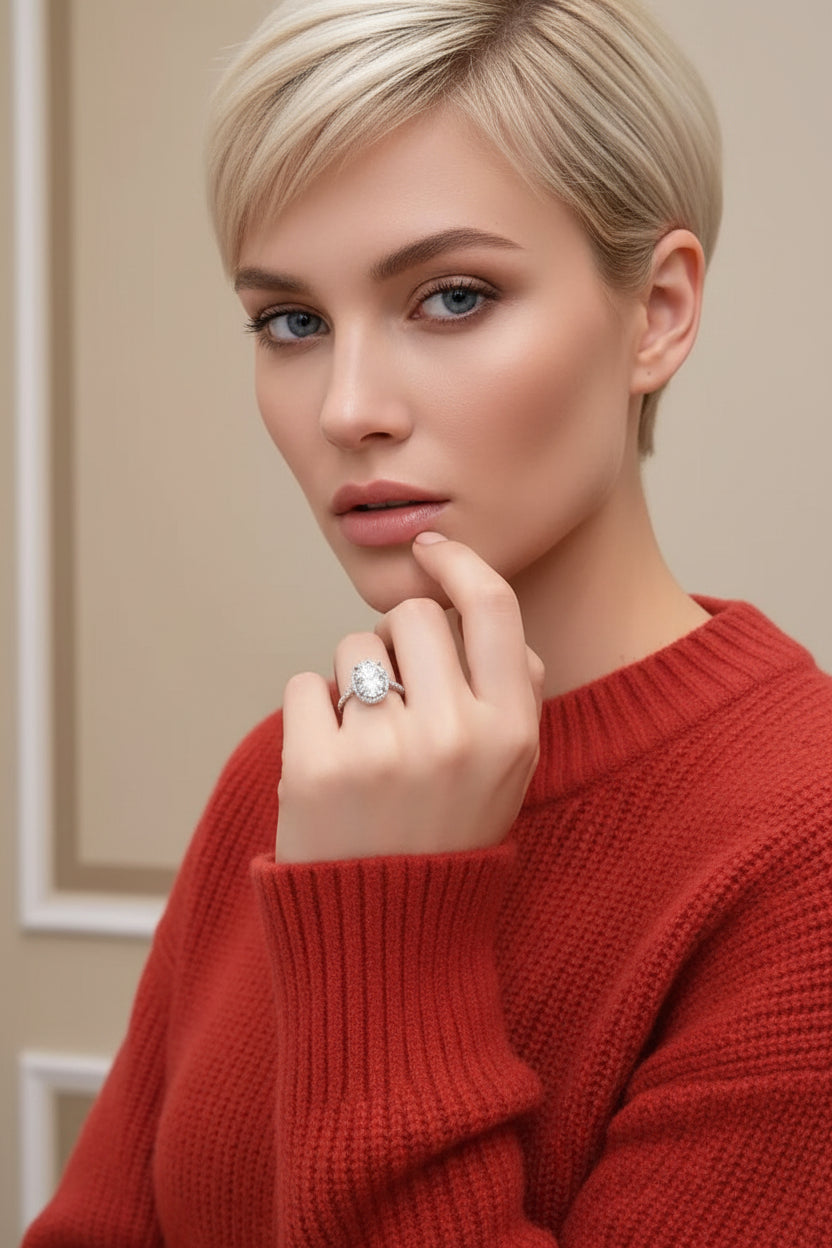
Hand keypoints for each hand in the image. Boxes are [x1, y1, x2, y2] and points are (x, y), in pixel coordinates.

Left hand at [275, 535, 544, 862]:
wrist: (388, 937)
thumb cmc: (448, 838)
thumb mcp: (512, 773)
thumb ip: (515, 691)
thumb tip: (483, 607)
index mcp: (511, 731)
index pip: (492, 605)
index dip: (458, 562)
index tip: (431, 551)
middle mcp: (455, 735)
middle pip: (412, 616)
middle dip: (397, 640)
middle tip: (395, 695)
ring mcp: (384, 751)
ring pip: (354, 647)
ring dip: (352, 679)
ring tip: (365, 742)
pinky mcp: (317, 768)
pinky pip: (305, 685)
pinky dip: (311, 713)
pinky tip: (329, 761)